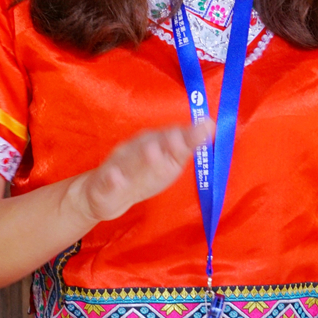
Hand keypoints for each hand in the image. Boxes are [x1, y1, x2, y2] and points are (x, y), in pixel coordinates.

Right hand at [70, 119, 211, 224]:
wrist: (105, 193)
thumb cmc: (142, 172)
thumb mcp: (167, 159)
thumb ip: (186, 143)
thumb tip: (212, 124)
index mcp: (154, 143)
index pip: (172, 136)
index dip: (187, 135)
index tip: (205, 128)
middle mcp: (137, 149)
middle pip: (152, 144)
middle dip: (166, 142)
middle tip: (180, 138)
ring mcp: (120, 165)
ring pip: (130, 160)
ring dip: (141, 157)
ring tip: (153, 151)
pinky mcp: (105, 183)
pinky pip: (108, 181)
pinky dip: (111, 179)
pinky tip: (116, 177)